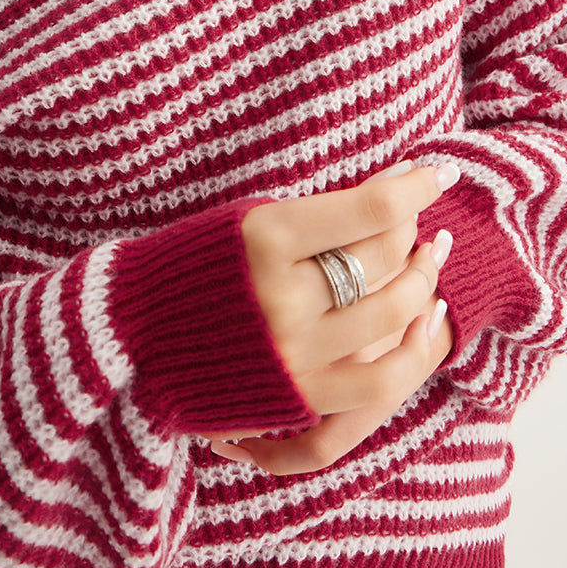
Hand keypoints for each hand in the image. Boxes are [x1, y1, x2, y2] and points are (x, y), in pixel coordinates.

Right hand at [203, 163, 456, 475]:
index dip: (416, 185)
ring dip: (424, 283)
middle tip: (421, 218)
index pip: (371, 208)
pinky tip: (425, 322)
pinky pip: (382, 381)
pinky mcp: (297, 396)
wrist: (131, 336)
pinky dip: (416, 351)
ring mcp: (293, 353)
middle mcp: (282, 297)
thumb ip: (319, 212)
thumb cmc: (192, 263)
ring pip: (394, 316)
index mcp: (264, 238)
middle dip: (416, 231)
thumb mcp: (246, 219)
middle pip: (386, 258)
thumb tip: (399, 185)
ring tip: (428, 262)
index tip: (435, 171)